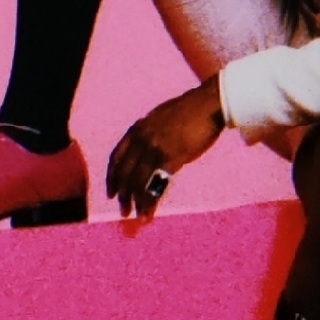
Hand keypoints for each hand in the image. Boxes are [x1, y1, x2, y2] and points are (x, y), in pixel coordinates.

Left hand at [106, 80, 223, 217]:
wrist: (209, 104)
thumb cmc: (190, 110)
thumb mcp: (161, 118)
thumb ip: (151, 133)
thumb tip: (149, 151)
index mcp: (138, 128)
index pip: (116, 157)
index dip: (112, 178)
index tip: (111, 193)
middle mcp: (141, 138)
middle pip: (124, 172)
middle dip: (122, 194)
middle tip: (123, 210)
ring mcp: (154, 147)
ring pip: (137, 181)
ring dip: (135, 201)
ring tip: (137, 216)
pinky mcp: (170, 157)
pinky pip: (155, 184)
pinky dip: (150, 201)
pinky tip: (150, 211)